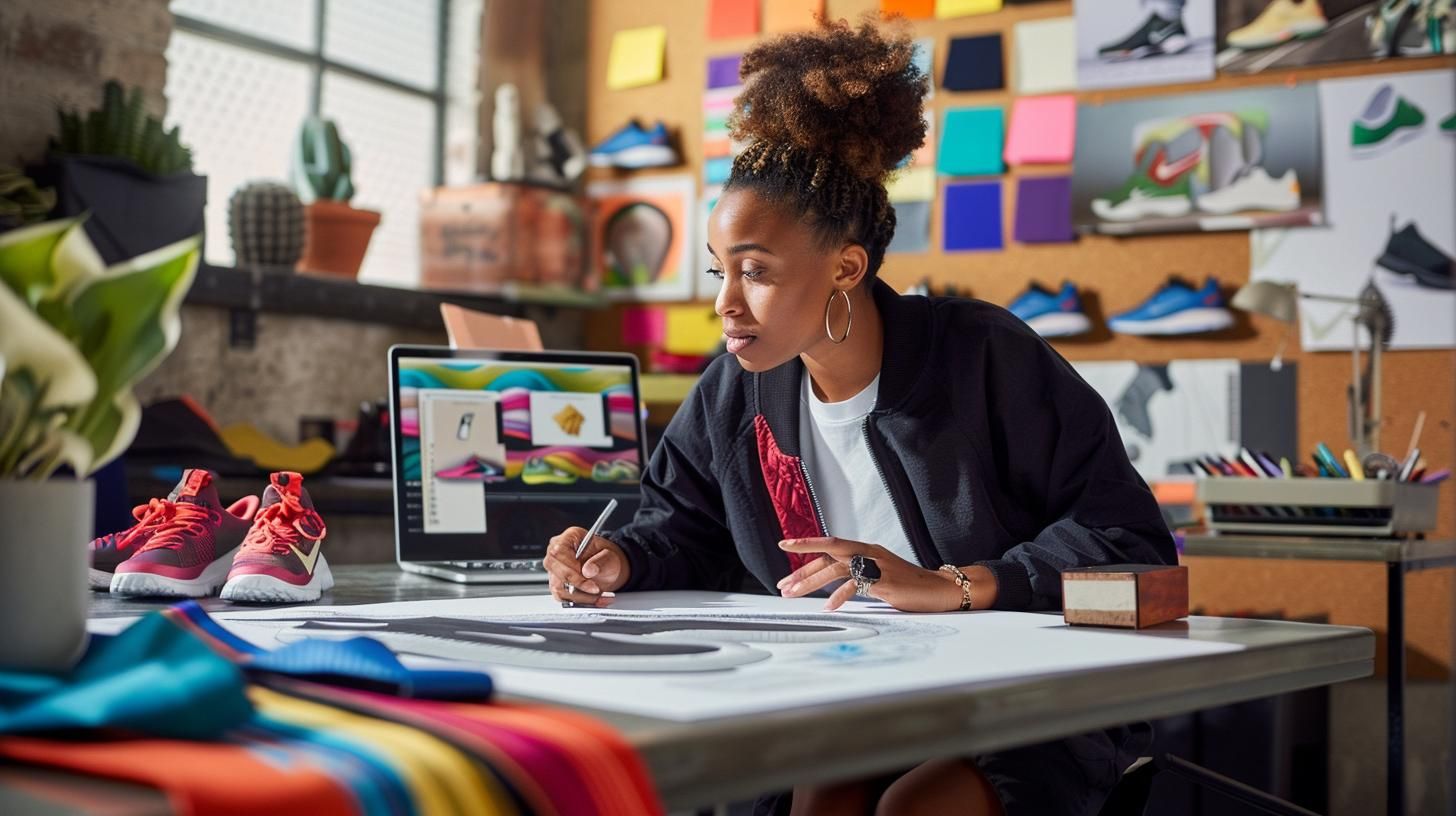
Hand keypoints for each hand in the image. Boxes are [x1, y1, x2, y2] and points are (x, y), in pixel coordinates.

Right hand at [543, 527, 629, 606]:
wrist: (609, 568)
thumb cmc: (606, 558)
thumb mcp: (610, 556)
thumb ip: (601, 561)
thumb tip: (588, 570)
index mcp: (569, 538)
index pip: (559, 552)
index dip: (572, 568)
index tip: (588, 577)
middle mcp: (558, 552)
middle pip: (556, 571)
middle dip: (578, 585)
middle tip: (596, 589)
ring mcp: (555, 569)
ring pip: (559, 588)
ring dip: (581, 596)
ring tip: (599, 595)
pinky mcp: (557, 584)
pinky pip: (563, 598)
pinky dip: (581, 602)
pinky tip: (595, 600)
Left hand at [777, 537, 963, 612]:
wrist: (940, 589)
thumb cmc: (908, 586)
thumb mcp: (877, 577)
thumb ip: (856, 575)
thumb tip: (831, 584)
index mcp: (865, 550)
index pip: (830, 546)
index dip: (806, 547)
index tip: (784, 547)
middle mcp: (869, 552)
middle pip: (828, 551)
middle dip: (802, 566)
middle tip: (782, 583)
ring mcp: (877, 565)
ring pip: (836, 567)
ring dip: (811, 582)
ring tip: (793, 595)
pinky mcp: (885, 580)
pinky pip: (856, 584)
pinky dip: (839, 595)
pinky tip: (829, 607)